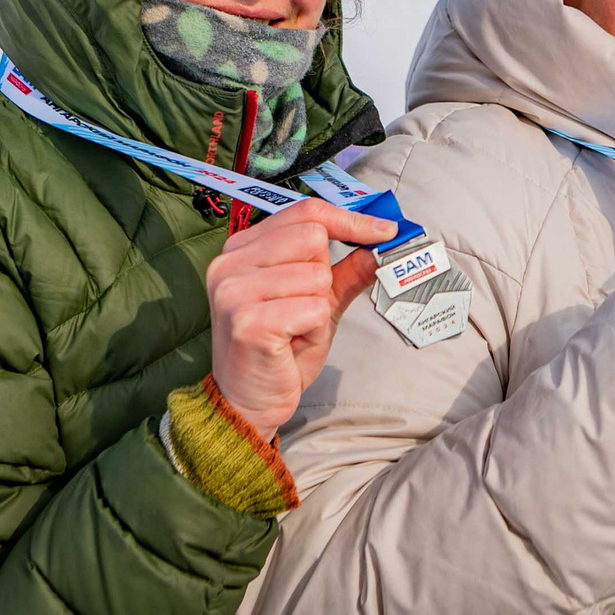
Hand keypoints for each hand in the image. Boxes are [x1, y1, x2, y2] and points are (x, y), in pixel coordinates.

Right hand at [206, 199, 397, 435]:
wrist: (249, 403)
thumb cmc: (280, 351)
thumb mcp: (319, 302)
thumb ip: (347, 270)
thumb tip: (383, 241)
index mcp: (243, 248)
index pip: (304, 211)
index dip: (349, 219)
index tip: (384, 230)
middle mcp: (230, 262)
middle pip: (313, 237)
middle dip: (324, 275)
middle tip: (304, 307)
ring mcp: (234, 290)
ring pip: (316, 275)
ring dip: (318, 307)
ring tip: (295, 329)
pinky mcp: (247, 320)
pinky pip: (312, 308)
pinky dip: (314, 328)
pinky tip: (291, 343)